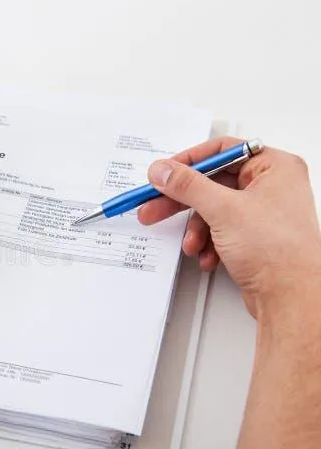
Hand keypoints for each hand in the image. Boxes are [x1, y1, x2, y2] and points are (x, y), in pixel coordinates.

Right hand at [138, 137, 320, 315]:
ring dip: (196, 229)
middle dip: (182, 201)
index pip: (223, 151)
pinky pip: (220, 230)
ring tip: (191, 244)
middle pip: (212, 183)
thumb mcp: (223, 210)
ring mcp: (263, 213)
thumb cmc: (280, 252)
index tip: (165, 173)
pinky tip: (208, 255)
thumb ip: (187, 186)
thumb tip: (164, 170)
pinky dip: (208, 243)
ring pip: (213, 210)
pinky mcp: (254, 236)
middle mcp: (271, 187)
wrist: (292, 297)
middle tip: (155, 206)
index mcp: (274, 168)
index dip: (190, 162)